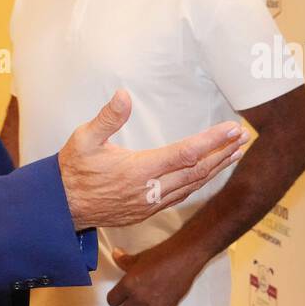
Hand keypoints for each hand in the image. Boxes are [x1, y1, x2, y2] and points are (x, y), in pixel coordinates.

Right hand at [57, 88, 247, 229]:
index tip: (232, 129)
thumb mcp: (84, 139)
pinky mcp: (148, 211)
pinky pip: (182, 196)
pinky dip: (200, 183)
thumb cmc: (73, 170)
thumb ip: (107, 118)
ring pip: (193, 186)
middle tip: (243, 138)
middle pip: (198, 172)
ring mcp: (150, 204)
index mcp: (139, 170)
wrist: (61, 208)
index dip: (212, 141)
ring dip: (216, 169)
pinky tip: (209, 173)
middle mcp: (150, 190)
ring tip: (235, 154)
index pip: (186, 153)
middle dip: (223, 154)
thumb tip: (124, 95)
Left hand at [106, 243, 205, 305]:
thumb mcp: (140, 257)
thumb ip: (126, 261)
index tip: (118, 304)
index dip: (114, 302)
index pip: (112, 302)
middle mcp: (138, 297)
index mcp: (128, 284)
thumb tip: (117, 255)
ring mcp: (152, 305)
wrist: (185, 256)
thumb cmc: (164, 254)